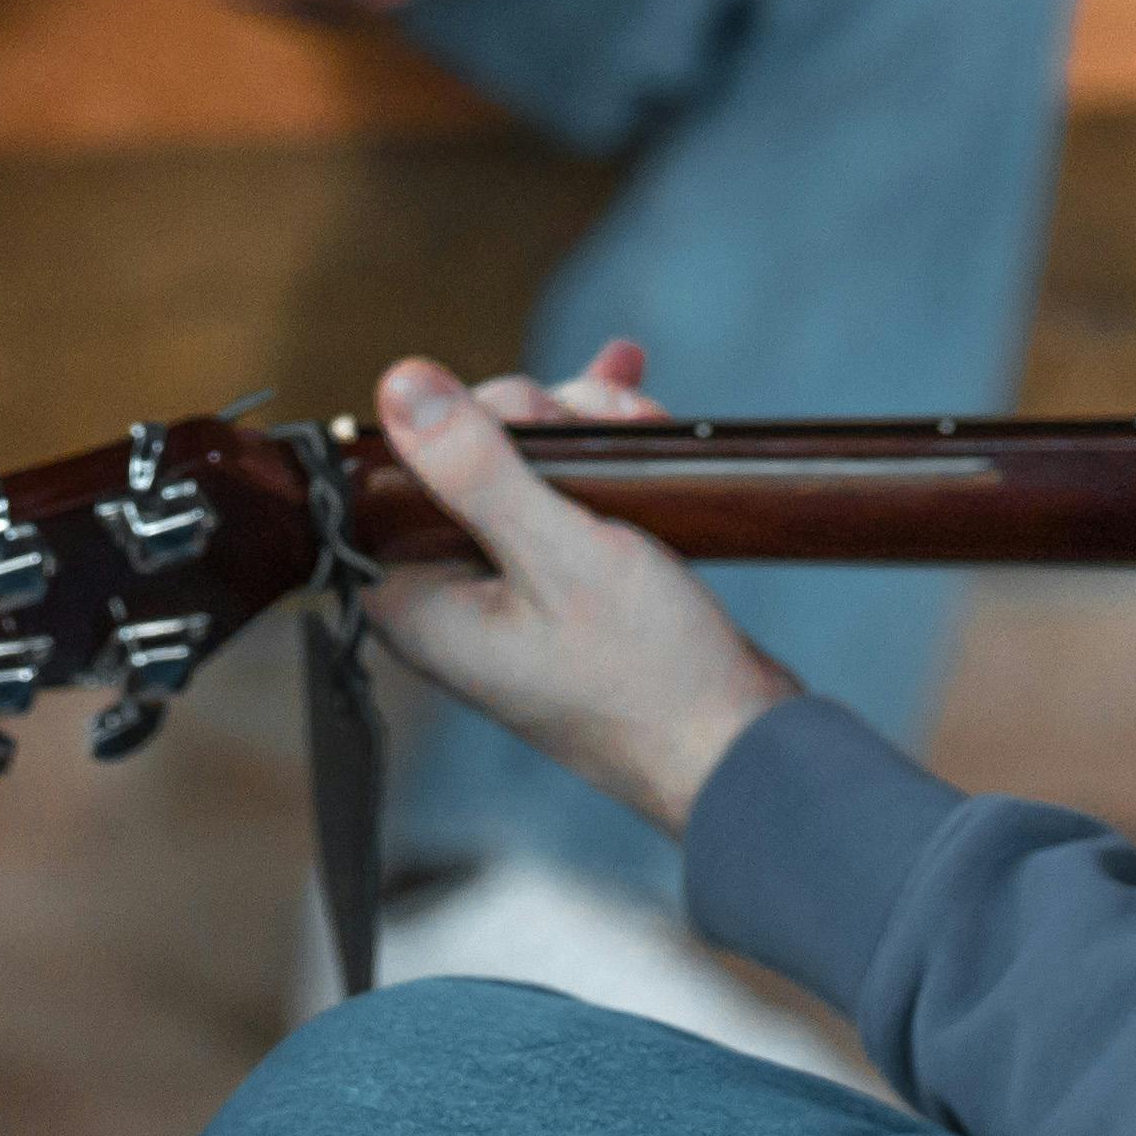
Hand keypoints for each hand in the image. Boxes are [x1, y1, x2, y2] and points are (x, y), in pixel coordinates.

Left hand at [360, 342, 797, 836]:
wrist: (738, 751)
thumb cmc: (648, 674)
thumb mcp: (559, 552)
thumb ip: (473, 468)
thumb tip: (399, 384)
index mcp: (417, 603)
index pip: (397, 472)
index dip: (461, 422)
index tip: (537, 419)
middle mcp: (449, 601)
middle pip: (465, 459)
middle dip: (547, 420)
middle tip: (611, 419)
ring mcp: (508, 596)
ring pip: (524, 468)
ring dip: (586, 430)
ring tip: (644, 422)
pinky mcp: (562, 592)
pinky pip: (563, 497)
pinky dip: (598, 455)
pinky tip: (635, 409)